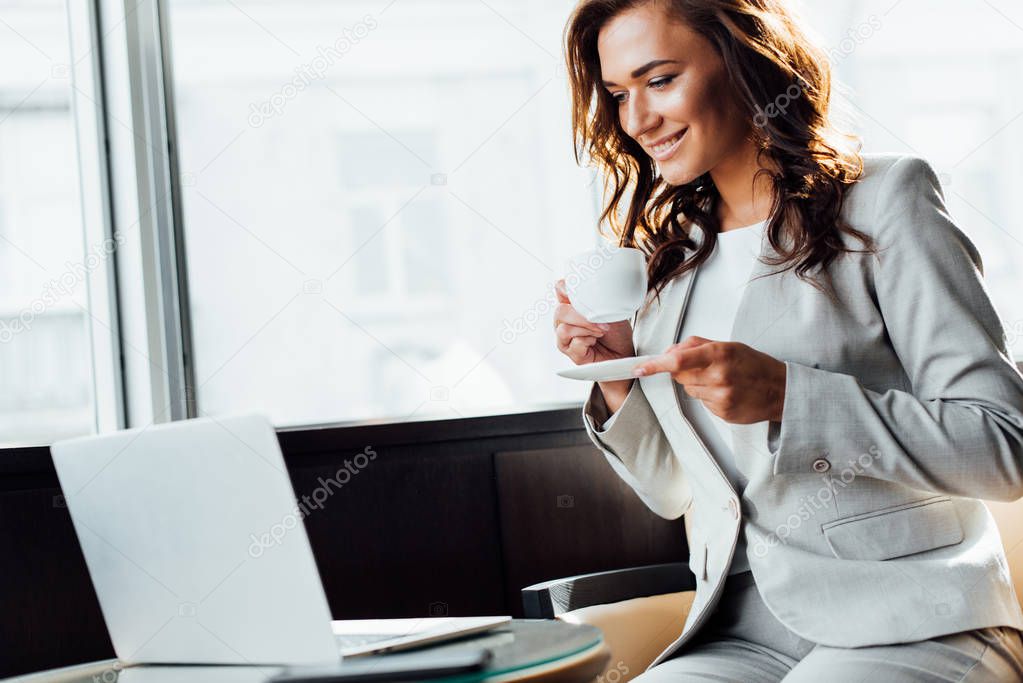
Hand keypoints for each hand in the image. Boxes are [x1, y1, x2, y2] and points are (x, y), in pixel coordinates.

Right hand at [553, 279, 634, 364]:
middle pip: (560, 312)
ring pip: (565, 329)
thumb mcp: (609, 309)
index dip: (566, 288)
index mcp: (571, 306)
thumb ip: (593, 300)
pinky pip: (575, 343)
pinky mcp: (571, 353)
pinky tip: (595, 342)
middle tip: (601, 320)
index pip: (560, 289)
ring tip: (600, 331)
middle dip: (582, 316)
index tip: (582, 293)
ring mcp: (565, 338)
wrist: (623, 351)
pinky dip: (589, 341)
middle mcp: (564, 321)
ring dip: (587, 329)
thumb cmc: (616, 331)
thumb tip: (585, 293)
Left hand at [632, 336, 786, 423]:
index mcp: (720, 354)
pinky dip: (708, 396)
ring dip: (698, 384)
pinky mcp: (722, 412)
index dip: (655, 365)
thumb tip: (669, 351)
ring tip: (721, 380)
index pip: (678, 359)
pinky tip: (726, 392)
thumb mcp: (728, 345)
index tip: (640, 368)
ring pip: (689, 389)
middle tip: (704, 367)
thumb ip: (696, 345)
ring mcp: (721, 396)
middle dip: (683, 370)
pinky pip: (701, 402)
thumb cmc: (754, 365)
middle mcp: (719, 376)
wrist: (780, 390)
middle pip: (679, 375)